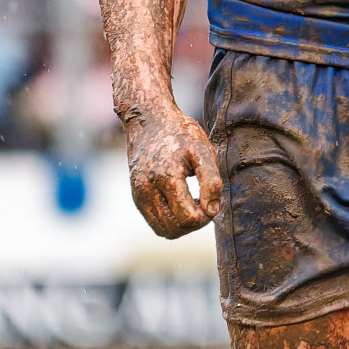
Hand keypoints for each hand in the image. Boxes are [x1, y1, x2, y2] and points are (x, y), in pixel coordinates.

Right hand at [123, 103, 221, 238]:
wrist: (149, 119)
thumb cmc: (180, 133)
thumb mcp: (203, 150)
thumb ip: (211, 181)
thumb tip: (212, 210)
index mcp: (166, 177)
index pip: (188, 218)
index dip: (205, 216)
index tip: (212, 202)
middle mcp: (147, 189)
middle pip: (174, 228)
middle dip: (195, 223)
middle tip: (205, 204)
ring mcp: (139, 194)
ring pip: (163, 230)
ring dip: (182, 225)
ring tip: (194, 204)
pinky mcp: (136, 196)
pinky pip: (155, 222)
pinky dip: (171, 221)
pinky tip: (182, 203)